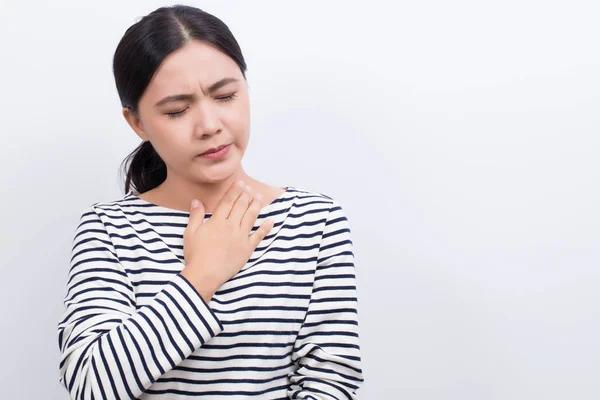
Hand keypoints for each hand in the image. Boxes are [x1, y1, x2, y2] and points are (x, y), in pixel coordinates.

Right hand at [180, 180, 274, 301]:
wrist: (205, 274)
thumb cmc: (196, 255)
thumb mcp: (190, 233)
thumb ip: (196, 215)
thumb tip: (197, 201)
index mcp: (217, 221)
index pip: (227, 202)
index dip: (234, 191)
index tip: (240, 183)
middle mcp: (231, 226)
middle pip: (240, 207)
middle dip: (246, 195)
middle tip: (249, 187)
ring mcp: (241, 237)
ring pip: (251, 217)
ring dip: (255, 205)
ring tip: (259, 197)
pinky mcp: (247, 249)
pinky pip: (259, 236)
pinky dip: (265, 227)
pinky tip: (270, 220)